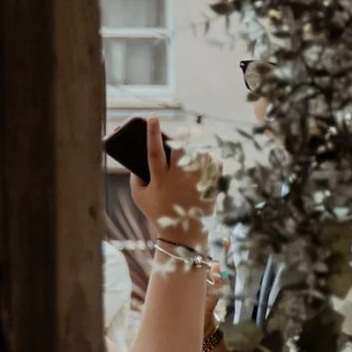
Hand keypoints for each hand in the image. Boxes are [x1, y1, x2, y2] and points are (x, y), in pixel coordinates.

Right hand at [130, 118, 208, 247]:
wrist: (182, 234)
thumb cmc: (159, 212)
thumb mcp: (140, 197)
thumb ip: (135, 177)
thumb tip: (137, 157)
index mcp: (159, 179)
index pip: (154, 152)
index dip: (153, 134)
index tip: (154, 117)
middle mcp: (178, 179)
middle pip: (182, 150)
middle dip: (183, 136)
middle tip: (183, 132)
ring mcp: (196, 183)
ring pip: (201, 156)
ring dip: (199, 148)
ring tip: (197, 148)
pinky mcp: (210, 187)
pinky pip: (216, 166)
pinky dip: (214, 159)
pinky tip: (209, 157)